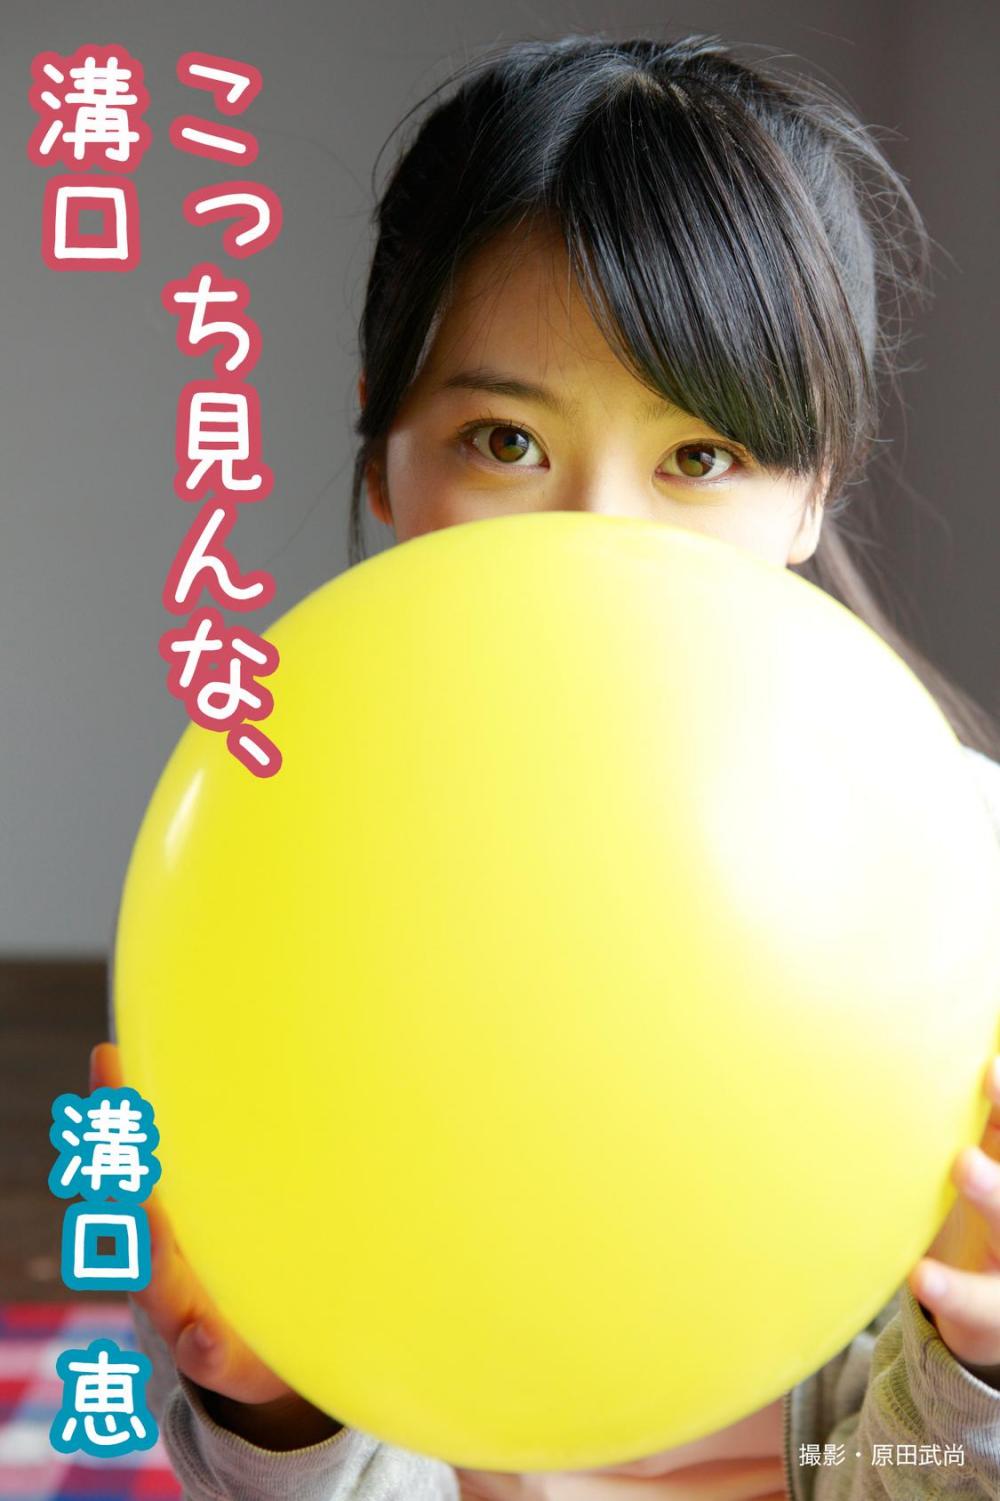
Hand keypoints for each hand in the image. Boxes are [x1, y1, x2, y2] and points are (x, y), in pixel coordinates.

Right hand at [90, 1042, 341, 1445]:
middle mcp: (160, 1253)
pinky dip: (203, 1345)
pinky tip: (205, 1334)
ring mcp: (182, 1307)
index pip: (132, 1147)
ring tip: (148, 1218)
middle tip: (119, 1133)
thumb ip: (232, 1120)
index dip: (117, 1102)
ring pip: (154, 1284)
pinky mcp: (220, 1356)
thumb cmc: (245, 1241)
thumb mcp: (236, 1178)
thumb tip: (236, 1025)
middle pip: (129, 1212)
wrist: (264, 1343)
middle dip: (122, 1174)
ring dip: (147, 1253)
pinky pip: (208, 1356)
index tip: (108, 1056)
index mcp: (164, 1204)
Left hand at [907, 1053, 999, 1386]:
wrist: (991, 1312)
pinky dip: (954, 1289)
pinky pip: (982, 1302)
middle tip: (989, 1070)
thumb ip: (977, 1115)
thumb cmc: (979, 1213)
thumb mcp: (983, 1155)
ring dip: (994, 1191)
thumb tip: (947, 1035)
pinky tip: (920, 1274)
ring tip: (962, 1163)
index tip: (990, 1057)